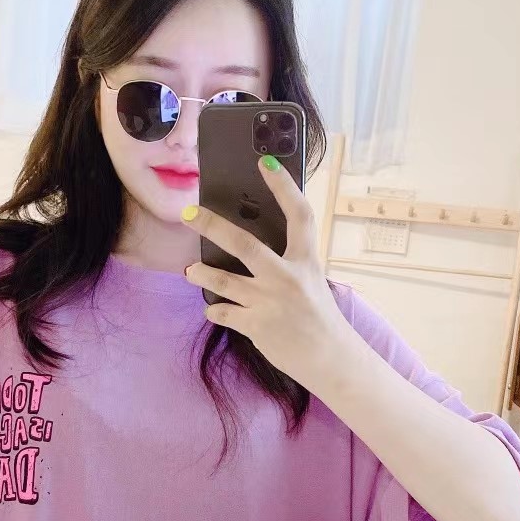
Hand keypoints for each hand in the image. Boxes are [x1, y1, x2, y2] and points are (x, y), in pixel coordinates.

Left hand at [182, 156, 361, 392]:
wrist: (331, 359)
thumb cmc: (318, 317)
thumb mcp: (311, 281)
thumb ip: (287, 263)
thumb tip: (249, 247)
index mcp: (307, 261)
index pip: (298, 215)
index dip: (283, 186)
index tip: (265, 161)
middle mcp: (288, 278)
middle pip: (245, 244)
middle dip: (213, 226)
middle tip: (188, 213)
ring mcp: (270, 303)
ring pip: (224, 281)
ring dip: (202, 274)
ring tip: (189, 270)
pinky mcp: (257, 326)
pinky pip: (224, 312)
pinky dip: (216, 310)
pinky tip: (214, 308)